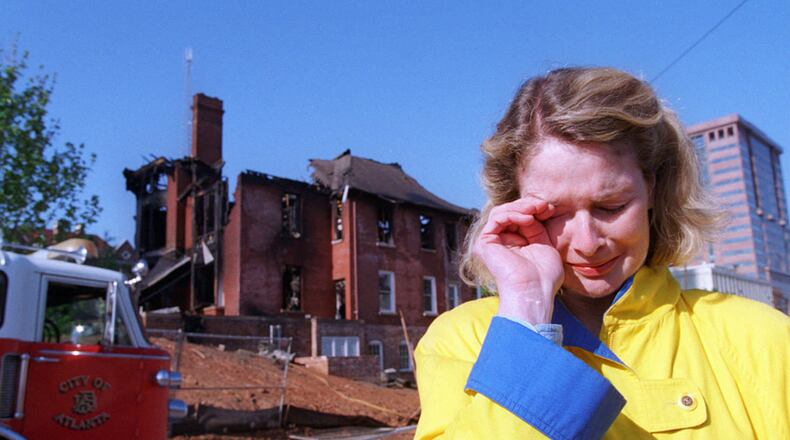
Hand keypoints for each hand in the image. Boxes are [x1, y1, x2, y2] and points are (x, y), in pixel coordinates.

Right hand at [473, 198, 563, 323]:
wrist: (534, 291)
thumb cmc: (543, 276)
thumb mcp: (543, 244)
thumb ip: (537, 227)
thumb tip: (536, 208)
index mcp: (512, 244)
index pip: (518, 218)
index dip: (534, 209)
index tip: (550, 209)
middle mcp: (499, 242)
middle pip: (509, 212)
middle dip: (528, 205)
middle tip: (544, 205)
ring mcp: (490, 243)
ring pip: (501, 212)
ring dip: (521, 207)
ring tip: (537, 209)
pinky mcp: (483, 243)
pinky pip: (496, 218)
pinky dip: (513, 214)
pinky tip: (528, 219)